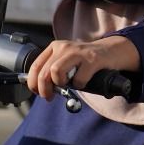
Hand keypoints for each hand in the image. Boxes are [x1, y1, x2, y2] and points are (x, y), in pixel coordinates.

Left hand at [25, 35, 139, 100]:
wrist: (110, 51)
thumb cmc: (86, 61)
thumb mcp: (67, 61)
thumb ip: (53, 70)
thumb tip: (41, 88)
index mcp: (55, 47)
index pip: (35, 66)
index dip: (33, 82)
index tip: (37, 92)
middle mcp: (64, 47)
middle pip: (44, 72)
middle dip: (44, 89)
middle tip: (49, 97)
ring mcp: (78, 52)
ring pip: (56, 72)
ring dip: (60, 84)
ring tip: (67, 85)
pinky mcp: (92, 60)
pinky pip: (78, 79)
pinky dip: (79, 85)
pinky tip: (83, 83)